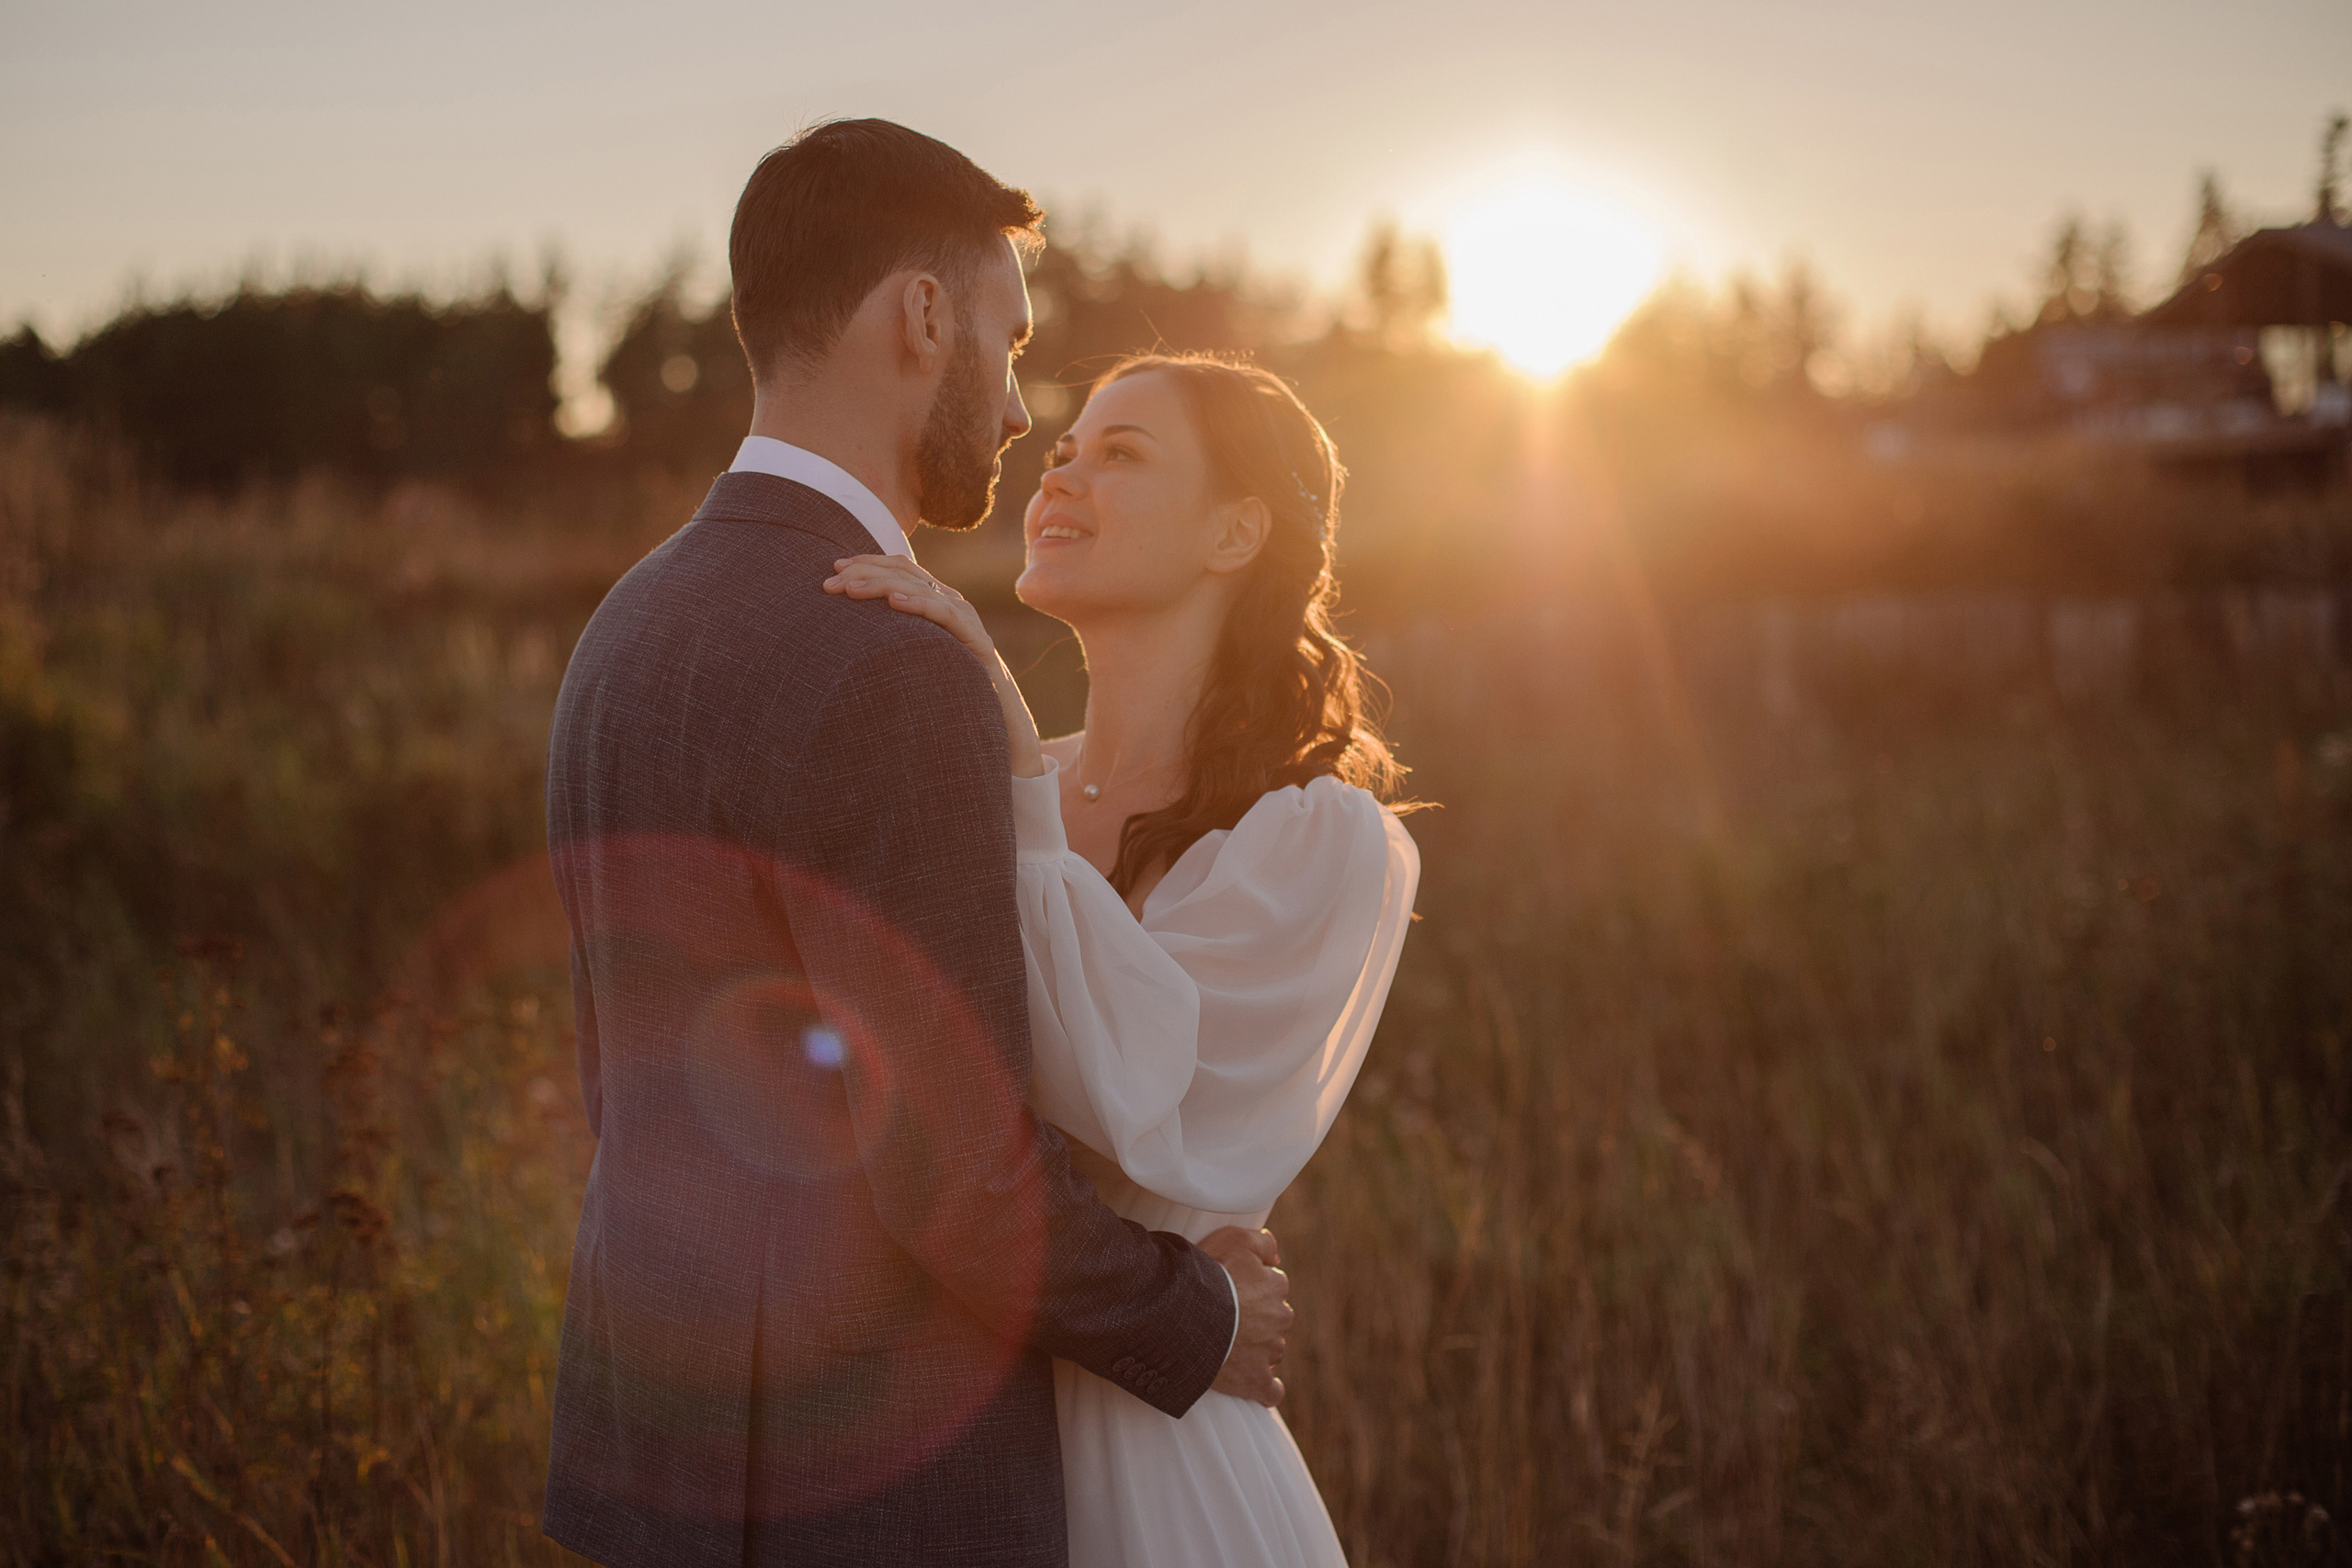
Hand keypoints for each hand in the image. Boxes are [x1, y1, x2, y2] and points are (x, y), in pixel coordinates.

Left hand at [822, 555, 1045, 776]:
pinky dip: (918, 605)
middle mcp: (951, 601)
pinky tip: (894, 604)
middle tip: (830, 584)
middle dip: (865, 573)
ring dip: (882, 585)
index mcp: (936, 599)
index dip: (869, 562)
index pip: (901, 568)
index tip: (835, 568)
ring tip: (851, 590)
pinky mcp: (974, 637)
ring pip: (920, 588)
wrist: (998, 710)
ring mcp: (964, 616)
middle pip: (905, 573)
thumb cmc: (952, 684)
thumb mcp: (916, 654)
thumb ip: (894, 638)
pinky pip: (943, 614)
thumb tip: (849, 636)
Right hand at [1199, 1226, 1291, 1407]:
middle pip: (1273, 1318)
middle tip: (1225, 1318)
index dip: (1250, 1287)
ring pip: (1271, 1350)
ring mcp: (1268, 1351)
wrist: (1183, 1314)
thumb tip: (1276, 1258)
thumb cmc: (1206, 1273)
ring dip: (1256, 1349)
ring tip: (1226, 1347)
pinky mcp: (1256, 1380)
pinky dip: (1265, 1389)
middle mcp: (1279, 1318)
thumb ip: (1262, 1242)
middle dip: (1256, 1319)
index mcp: (1275, 1286)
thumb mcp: (1234, 1238)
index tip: (1230, 1290)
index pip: (1272, 1285)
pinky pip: (1271, 1391)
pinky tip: (1255, 1385)